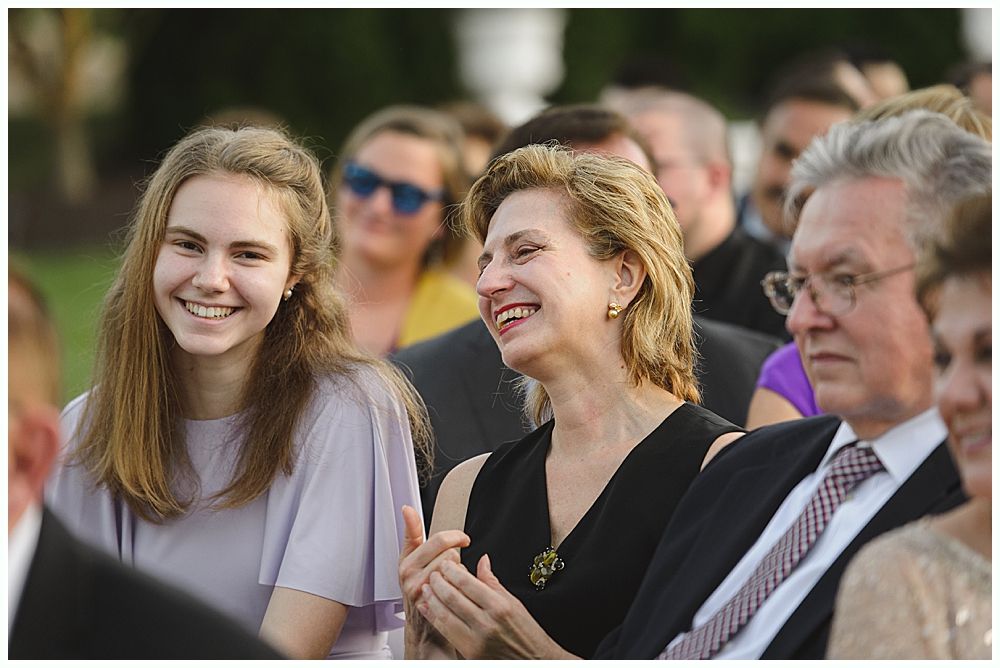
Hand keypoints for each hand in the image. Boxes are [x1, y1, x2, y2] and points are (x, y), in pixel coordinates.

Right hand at [398, 505, 467, 657]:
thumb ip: (412, 534)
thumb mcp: (412, 560)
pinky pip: (455, 586)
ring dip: (458, 573)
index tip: (462, 539)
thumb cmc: (420, 590)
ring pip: (454, 567)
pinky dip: (459, 588)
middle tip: (452, 567)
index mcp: (406, 560)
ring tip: (449, 582)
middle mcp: (410, 574)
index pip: (436, 539)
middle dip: (456, 557)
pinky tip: (453, 594)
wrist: (422, 628)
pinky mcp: (430, 603)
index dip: (454, 537)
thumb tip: (407, 509)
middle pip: (449, 551)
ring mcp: (420, 589)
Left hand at [418, 553, 577, 658]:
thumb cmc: (526, 633)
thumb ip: (493, 582)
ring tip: (427, 587)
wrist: (534, 660)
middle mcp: (487, 623)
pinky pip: (446, 632)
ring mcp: (476, 640)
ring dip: (432, 599)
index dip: (452, 571)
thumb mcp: (513, 602)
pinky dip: (433, 617)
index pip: (467, 583)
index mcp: (499, 607)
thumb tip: (482, 561)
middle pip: (453, 597)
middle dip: (438, 582)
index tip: (446, 563)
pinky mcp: (469, 653)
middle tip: (433, 573)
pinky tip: (428, 607)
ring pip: (445, 614)